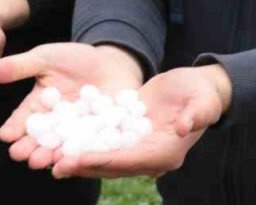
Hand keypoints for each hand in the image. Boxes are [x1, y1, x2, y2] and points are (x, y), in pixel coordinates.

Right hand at [0, 43, 144, 170]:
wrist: (113, 62)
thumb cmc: (76, 59)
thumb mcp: (44, 57)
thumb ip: (17, 67)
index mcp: (39, 106)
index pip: (23, 119)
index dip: (14, 128)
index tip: (5, 135)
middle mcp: (55, 124)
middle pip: (39, 139)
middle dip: (28, 147)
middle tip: (19, 154)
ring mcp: (76, 132)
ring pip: (60, 148)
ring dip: (49, 156)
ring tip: (40, 161)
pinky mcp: (98, 137)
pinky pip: (89, 147)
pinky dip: (81, 154)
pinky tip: (73, 159)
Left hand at [50, 64, 229, 179]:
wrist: (199, 88)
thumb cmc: (202, 93)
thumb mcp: (201, 101)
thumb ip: (194, 115)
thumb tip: (183, 127)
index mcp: (167, 152)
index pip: (131, 160)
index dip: (104, 161)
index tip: (80, 159)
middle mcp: (150, 156)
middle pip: (113, 166)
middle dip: (85, 166)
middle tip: (57, 166)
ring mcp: (140, 148)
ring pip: (105, 158)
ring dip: (80, 160)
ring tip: (53, 160)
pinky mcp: (131, 136)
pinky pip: (105, 143)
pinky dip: (85, 144)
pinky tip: (63, 142)